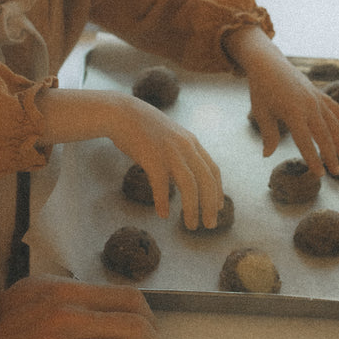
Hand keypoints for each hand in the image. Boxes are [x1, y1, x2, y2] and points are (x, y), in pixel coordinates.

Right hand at [38, 86, 223, 229]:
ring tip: (191, 225)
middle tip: (209, 225)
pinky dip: (164, 201)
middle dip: (210, 205)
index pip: (213, 170)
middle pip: (206, 180)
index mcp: (191, 142)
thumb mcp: (170, 137)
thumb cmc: (143, 128)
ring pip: (189, 185)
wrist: (121, 113)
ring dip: (192, 208)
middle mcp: (185, 147)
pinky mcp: (152, 158)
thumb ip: (181, 153)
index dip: (217, 191)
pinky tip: (162, 214)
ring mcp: (169, 152)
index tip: (218, 208)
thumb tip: (186, 177)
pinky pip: (162, 185)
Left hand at [226, 26, 338, 174]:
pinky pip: (332, 106)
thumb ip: (268, 134)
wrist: (267, 63)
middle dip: (331, 155)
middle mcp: (308, 106)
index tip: (319, 174)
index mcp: (293, 113)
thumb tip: (266, 155)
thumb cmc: (261, 90)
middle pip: (323, 135)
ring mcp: (315, 98)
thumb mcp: (261, 112)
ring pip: (333, 123)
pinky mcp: (317, 92)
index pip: (305, 142)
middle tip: (336, 172)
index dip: (313, 159)